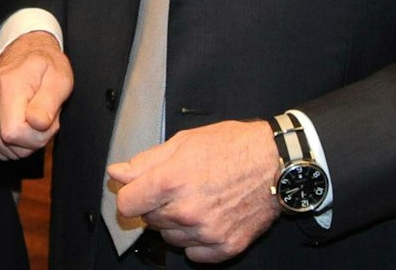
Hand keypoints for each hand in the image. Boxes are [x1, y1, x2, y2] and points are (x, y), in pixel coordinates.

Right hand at [0, 31, 72, 160]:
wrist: (22, 54)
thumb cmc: (44, 67)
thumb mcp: (59, 79)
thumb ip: (49, 103)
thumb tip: (37, 124)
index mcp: (6, 86)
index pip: (15, 133)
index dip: (39, 135)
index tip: (49, 118)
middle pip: (12, 145)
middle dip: (35, 137)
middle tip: (41, 112)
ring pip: (8, 150)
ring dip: (26, 139)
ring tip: (30, 113)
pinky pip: (0, 149)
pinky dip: (14, 141)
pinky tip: (18, 119)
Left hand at [108, 120, 281, 262]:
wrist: (277, 164)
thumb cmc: (234, 147)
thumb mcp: (184, 142)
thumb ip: (146, 161)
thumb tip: (117, 173)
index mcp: (171, 181)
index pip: (127, 204)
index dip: (130, 194)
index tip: (138, 190)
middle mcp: (186, 211)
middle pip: (149, 220)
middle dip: (157, 204)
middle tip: (180, 187)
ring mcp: (206, 232)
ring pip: (170, 237)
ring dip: (176, 223)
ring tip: (198, 200)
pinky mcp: (225, 246)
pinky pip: (194, 254)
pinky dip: (196, 240)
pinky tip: (209, 219)